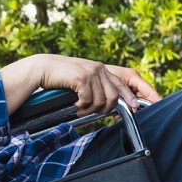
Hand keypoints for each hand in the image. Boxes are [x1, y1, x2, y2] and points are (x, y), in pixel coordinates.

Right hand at [3, 55, 159, 116]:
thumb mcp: (83, 82)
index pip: (124, 84)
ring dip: (90, 109)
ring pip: (103, 100)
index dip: (133, 96)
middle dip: (106, 110)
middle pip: (115, 97)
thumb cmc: (63, 79)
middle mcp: (100, 69)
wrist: (44, 69)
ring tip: (80, 108)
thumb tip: (110, 106)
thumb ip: (97, 89)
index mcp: (103, 70)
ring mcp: (92, 71)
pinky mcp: (82, 76)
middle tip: (91, 112)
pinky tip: (75, 106)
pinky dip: (82, 106)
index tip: (137, 109)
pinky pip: (90, 99)